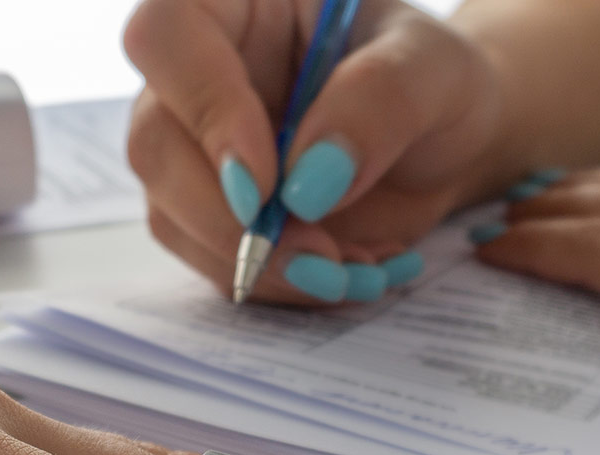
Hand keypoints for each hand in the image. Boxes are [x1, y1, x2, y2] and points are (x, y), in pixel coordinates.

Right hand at [124, 0, 505, 303]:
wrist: (446, 145)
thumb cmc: (436, 82)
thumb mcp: (435, 71)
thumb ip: (379, 102)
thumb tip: (308, 181)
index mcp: (236, 3)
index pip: (168, 35)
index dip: (204, 109)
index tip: (265, 182)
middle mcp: (199, 72)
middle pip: (153, 142)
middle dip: (228, 217)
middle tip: (314, 252)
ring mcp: (196, 147)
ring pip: (171, 213)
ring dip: (255, 263)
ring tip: (344, 270)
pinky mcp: (213, 212)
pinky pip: (212, 259)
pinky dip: (275, 282)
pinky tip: (342, 274)